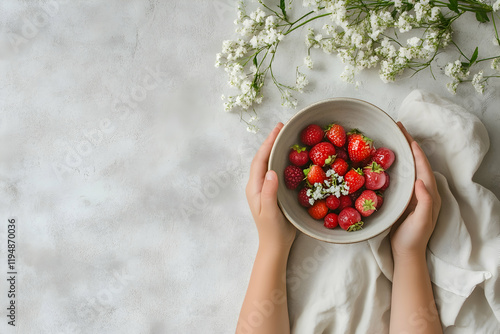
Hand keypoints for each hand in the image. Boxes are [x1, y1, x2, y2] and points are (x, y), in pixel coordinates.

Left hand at [246, 123, 295, 252]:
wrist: (274, 246)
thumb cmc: (272, 230)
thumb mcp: (270, 212)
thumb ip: (269, 192)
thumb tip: (271, 171)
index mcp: (254, 187)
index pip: (260, 160)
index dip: (268, 143)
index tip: (277, 130)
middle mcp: (257, 185)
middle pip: (262, 158)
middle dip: (271, 142)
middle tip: (282, 127)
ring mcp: (265, 188)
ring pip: (268, 163)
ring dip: (275, 149)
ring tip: (285, 136)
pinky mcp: (273, 192)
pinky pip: (275, 171)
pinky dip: (280, 160)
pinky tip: (290, 157)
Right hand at [390, 122, 441, 259]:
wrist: (407, 253)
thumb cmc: (413, 238)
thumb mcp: (421, 221)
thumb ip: (425, 201)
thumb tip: (420, 181)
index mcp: (429, 193)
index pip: (422, 165)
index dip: (415, 149)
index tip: (405, 134)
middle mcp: (424, 190)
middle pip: (417, 162)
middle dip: (409, 144)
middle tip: (397, 129)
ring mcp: (415, 194)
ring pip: (410, 167)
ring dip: (403, 152)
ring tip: (394, 139)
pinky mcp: (406, 198)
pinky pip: (404, 176)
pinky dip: (398, 164)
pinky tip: (389, 161)